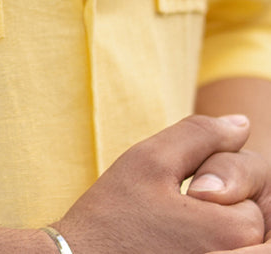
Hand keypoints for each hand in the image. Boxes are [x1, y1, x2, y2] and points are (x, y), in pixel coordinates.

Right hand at [52, 115, 264, 253]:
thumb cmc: (112, 217)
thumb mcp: (149, 160)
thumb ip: (200, 135)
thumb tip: (242, 123)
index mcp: (228, 236)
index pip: (252, 201)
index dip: (216, 185)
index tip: (184, 194)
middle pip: (252, 230)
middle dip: (222, 212)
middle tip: (179, 213)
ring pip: (239, 247)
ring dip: (217, 232)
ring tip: (176, 233)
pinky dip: (206, 246)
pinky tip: (174, 245)